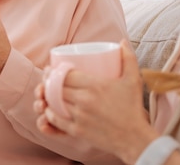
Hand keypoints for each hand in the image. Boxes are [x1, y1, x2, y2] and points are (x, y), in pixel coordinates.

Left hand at [35, 40, 157, 163]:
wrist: (134, 138)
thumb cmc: (133, 108)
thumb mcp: (133, 80)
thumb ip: (129, 58)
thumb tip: (122, 41)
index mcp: (95, 85)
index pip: (66, 74)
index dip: (55, 70)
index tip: (52, 68)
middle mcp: (84, 100)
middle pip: (56, 87)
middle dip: (48, 81)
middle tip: (47, 78)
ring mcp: (79, 116)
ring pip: (53, 102)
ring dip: (46, 97)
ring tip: (45, 92)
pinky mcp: (77, 130)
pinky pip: (56, 120)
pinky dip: (49, 113)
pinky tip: (49, 109)